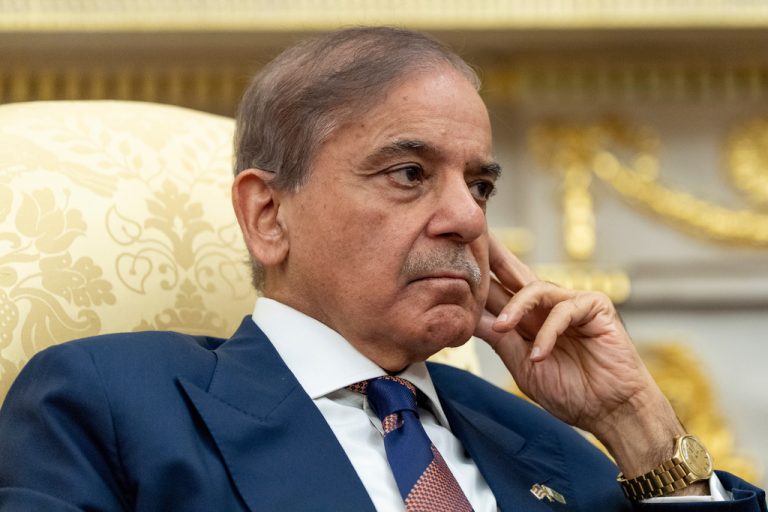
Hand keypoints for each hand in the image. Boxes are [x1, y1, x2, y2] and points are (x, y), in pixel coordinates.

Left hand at [474, 236, 697, 483]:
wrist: (609, 412)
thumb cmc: (570, 392)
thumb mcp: (522, 366)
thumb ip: (499, 340)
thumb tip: (467, 317)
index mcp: (527, 319)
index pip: (498, 290)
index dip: (478, 275)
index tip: (451, 258)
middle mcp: (546, 306)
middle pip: (514, 273)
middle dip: (493, 256)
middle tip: (472, 237)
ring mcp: (571, 303)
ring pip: (536, 289)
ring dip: (516, 308)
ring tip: (503, 328)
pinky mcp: (595, 306)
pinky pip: (564, 309)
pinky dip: (548, 332)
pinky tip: (539, 355)